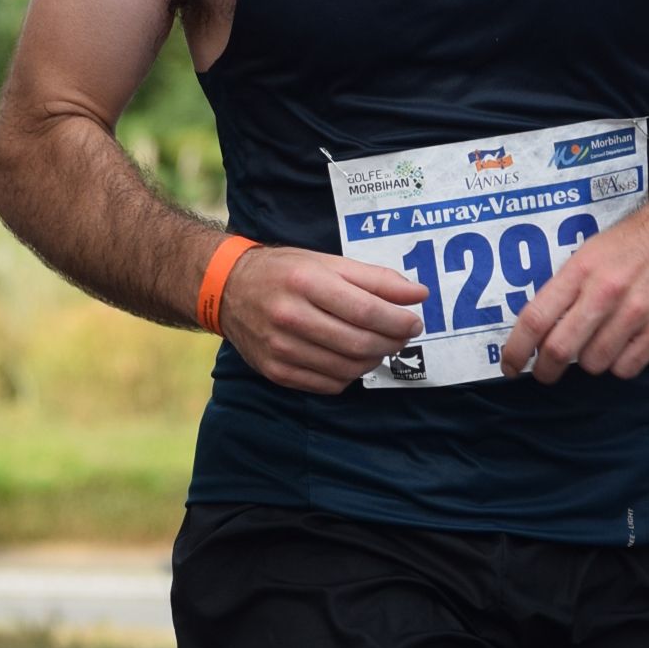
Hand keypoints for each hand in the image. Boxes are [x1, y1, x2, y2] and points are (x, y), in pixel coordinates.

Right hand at [218, 246, 427, 394]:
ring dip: (373, 360)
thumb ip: (376, 279)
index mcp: (306, 282)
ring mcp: (280, 348)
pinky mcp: (275, 371)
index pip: (366, 311)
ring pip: (347, 369)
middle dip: (392, 343)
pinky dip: (349, 375)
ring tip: (376, 345)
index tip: (415, 322)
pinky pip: (329, 384)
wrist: (228, 289)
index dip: (399, 321)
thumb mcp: (329, 263)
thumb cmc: (286, 271)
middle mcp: (290, 316)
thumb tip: (419, 294)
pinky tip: (349, 357)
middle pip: (360, 343)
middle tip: (402, 335)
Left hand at [497, 185, 648, 382]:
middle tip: (543, 372)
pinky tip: (619, 348)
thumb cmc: (628, 245)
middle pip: (560, 350)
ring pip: (593, 363)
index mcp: (580, 270)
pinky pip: (627, 368)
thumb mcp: (587, 253)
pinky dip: (617, 366)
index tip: (509, 365)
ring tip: (591, 347)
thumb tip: (533, 331)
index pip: (536, 319)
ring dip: (586, 362)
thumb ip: (563, 289)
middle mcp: (606, 292)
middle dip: (544, 370)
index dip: (516, 350)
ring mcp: (636, 312)